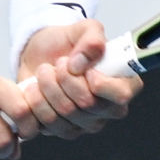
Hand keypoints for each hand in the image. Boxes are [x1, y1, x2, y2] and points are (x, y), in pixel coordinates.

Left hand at [17, 20, 142, 139]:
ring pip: (63, 114)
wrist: (40, 55)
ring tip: (45, 72)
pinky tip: (37, 88)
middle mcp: (108, 109)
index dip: (98, 81)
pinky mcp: (62, 131)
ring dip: (47, 87)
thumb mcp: (84, 28)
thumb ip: (92, 38)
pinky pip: (46, 124)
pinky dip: (35, 102)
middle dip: (65, 78)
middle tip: (58, 63)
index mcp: (124, 85)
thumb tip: (83, 61)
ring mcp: (86, 124)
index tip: (82, 66)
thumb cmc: (68, 44)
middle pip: (87, 104)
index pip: (120, 95)